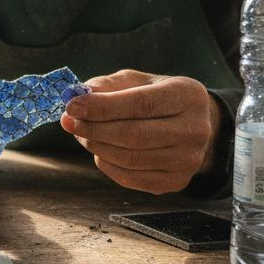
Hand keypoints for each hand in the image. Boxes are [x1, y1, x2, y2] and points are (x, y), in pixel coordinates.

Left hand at [60, 69, 220, 194]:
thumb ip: (109, 85)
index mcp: (187, 96)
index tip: (72, 106)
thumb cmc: (157, 98)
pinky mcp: (176, 181)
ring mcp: (188, 160)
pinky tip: (100, 151)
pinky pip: (130, 178)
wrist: (191, 125)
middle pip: (134, 135)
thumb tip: (77, 97)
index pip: (141, 104)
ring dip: (96, 147)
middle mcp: (195, 130)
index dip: (102, 107)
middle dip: (94, 129)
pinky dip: (106, 164)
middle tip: (69, 122)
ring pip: (129, 159)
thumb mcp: (137, 81)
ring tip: (82, 134)